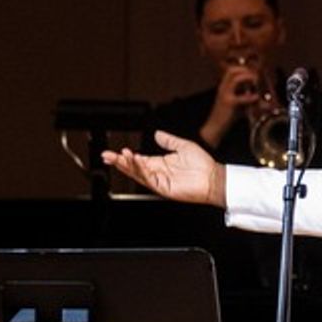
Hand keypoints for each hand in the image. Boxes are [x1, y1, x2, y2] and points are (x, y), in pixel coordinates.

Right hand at [102, 130, 226, 206]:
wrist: (214, 177)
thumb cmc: (203, 165)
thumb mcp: (183, 146)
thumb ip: (169, 140)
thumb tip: (157, 133)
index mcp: (160, 164)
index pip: (138, 160)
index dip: (125, 156)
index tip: (115, 151)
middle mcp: (158, 173)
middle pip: (133, 168)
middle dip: (119, 162)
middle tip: (107, 155)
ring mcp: (160, 181)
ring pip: (138, 174)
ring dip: (128, 165)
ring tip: (121, 155)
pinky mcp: (164, 188)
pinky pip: (149, 179)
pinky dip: (141, 170)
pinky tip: (136, 161)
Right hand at [201, 61, 262, 146]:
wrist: (215, 127)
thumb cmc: (227, 116)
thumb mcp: (238, 105)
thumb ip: (247, 99)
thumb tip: (260, 97)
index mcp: (224, 87)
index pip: (231, 70)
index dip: (243, 69)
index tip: (253, 73)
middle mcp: (223, 88)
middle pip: (232, 71)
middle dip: (246, 71)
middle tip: (255, 77)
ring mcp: (225, 94)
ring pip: (235, 79)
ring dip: (248, 78)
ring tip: (256, 83)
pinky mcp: (229, 103)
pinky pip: (241, 97)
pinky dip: (251, 97)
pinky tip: (256, 98)